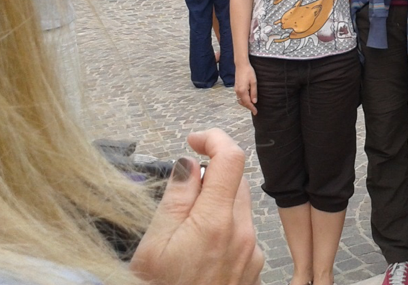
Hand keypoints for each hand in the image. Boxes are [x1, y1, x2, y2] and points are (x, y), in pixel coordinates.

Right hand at [131, 129, 263, 284]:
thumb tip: (189, 164)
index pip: (231, 158)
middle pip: (235, 182)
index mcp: (216, 223)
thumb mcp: (153, 247)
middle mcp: (243, 234)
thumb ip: (175, 199)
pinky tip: (200, 255)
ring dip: (217, 207)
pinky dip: (224, 231)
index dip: (213, 139)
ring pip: (239, 208)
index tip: (194, 141)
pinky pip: (243, 234)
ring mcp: (252, 252)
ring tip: (186, 236)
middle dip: (210, 179)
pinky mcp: (254, 268)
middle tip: (179, 200)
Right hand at [234, 64, 257, 115]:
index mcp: (242, 91)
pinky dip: (243, 99)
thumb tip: (254, 102)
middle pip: (243, 103)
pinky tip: (248, 98)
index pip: (247, 103)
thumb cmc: (249, 72)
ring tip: (252, 105)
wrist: (241, 65)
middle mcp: (238, 91)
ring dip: (245, 103)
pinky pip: (239, 96)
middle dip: (248, 107)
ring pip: (240, 100)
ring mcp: (236, 89)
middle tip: (255, 110)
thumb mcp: (254, 82)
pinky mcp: (236, 87)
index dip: (252, 108)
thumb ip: (254, 93)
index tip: (256, 112)